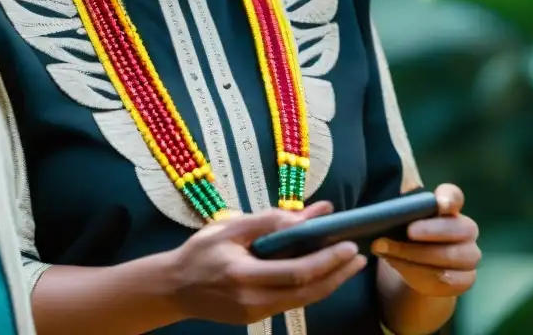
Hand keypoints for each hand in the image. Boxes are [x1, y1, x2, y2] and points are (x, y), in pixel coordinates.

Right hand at [167, 201, 366, 324]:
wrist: (173, 288)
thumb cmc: (200, 251)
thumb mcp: (231, 226)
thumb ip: (272, 220)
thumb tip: (312, 213)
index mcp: (243, 274)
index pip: (296, 272)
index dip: (327, 260)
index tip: (349, 245)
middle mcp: (252, 300)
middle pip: (307, 292)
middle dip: (338, 275)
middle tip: (360, 256)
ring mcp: (254, 314)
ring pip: (302, 300)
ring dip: (329, 282)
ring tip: (349, 264)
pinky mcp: (255, 318)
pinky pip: (290, 302)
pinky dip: (310, 287)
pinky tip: (323, 272)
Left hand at [371, 184, 480, 298]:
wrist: (413, 267)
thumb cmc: (405, 233)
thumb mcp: (400, 216)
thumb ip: (403, 201)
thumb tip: (401, 190)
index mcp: (450, 206)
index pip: (454, 197)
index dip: (448, 199)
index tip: (438, 203)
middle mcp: (466, 229)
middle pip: (458, 228)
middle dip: (431, 231)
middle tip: (408, 231)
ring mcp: (469, 255)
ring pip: (449, 256)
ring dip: (417, 254)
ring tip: (388, 250)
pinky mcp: (465, 279)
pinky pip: (444, 279)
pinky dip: (418, 273)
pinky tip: (399, 266)